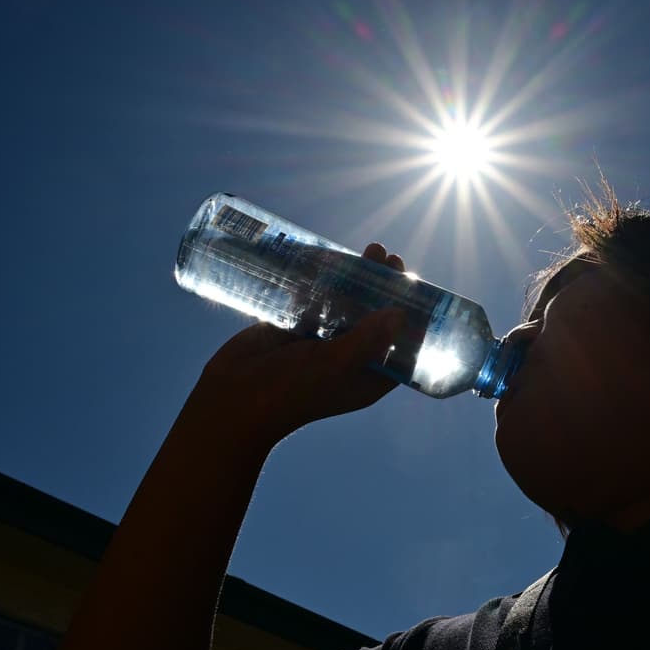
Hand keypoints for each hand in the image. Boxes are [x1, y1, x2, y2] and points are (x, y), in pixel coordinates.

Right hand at [171, 243, 409, 453]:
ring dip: (359, 278)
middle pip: (375, 318)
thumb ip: (367, 340)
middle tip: (390, 258)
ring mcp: (320, 343)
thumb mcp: (335, 365)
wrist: (232, 399)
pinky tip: (333, 257)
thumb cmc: (289, 391)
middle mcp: (348, 359)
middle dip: (385, 288)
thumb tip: (401, 314)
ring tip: (371, 249)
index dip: (412, 318)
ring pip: (347, 305)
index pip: (401, 346)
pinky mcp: (295, 328)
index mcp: (366, 377)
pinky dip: (326, 280)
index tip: (417, 287)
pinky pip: (317, 300)